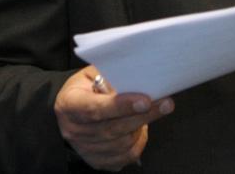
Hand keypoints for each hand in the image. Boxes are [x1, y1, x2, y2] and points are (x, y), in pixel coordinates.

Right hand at [55, 66, 173, 171]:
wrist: (72, 109)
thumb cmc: (86, 87)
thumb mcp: (92, 73)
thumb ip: (111, 75)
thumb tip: (140, 78)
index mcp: (69, 104)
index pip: (95, 108)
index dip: (121, 105)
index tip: (145, 100)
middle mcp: (73, 130)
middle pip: (112, 128)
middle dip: (142, 116)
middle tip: (166, 104)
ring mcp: (84, 148)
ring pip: (121, 144)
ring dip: (141, 128)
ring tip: (152, 112)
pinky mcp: (96, 160)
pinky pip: (124, 156)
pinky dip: (138, 142)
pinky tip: (142, 128)